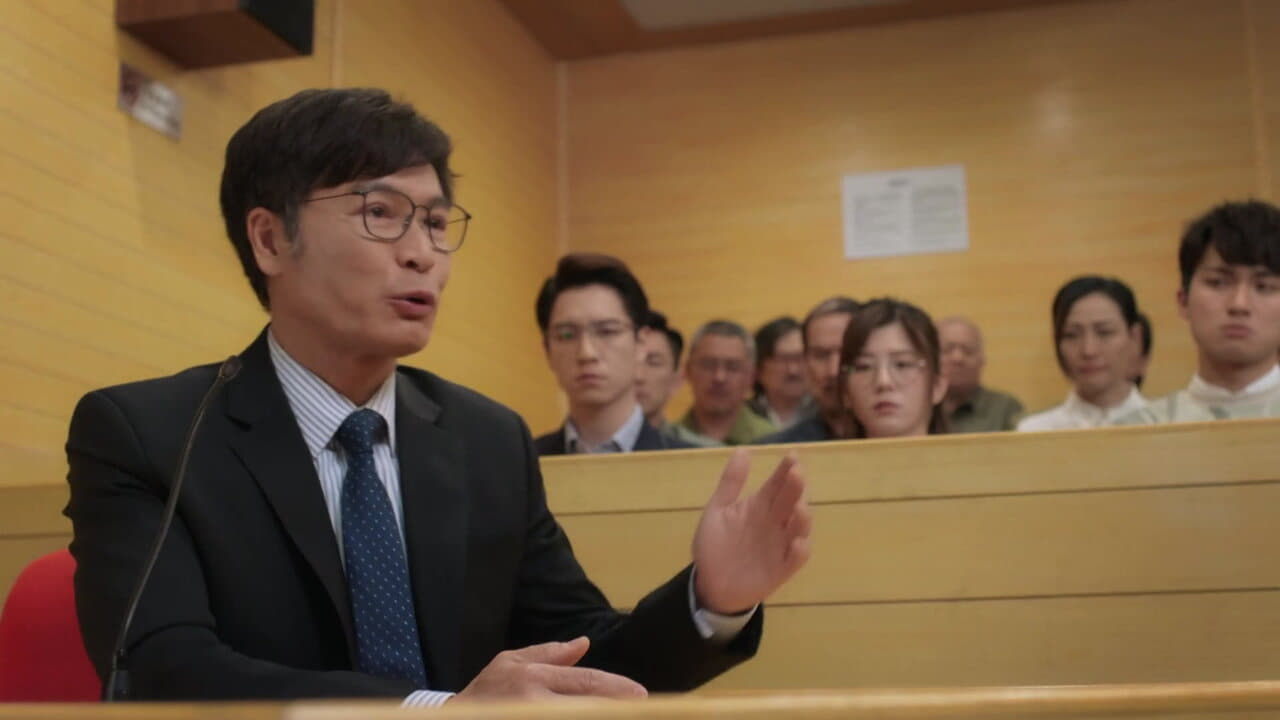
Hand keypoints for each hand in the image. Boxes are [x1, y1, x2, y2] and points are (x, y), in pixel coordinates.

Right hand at [453, 637, 647, 700]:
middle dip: (616, 710)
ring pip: (578, 717)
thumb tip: (583, 643)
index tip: (641, 695)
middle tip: (644, 711)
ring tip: (626, 715)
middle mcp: (533, 703)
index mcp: (532, 678)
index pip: (585, 682)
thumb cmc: (485, 693)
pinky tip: (598, 718)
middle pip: (587, 708)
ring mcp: (528, 718)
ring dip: (601, 716)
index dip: (616, 688)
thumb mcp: (510, 663)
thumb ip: (550, 653)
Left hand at [692, 450, 811, 614]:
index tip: (792, 456)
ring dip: (802, 519)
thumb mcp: (718, 510)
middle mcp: (775, 523)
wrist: (710, 583)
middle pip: (790, 502)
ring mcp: (780, 546)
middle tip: (797, 473)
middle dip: (796, 488)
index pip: (778, 483)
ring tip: (799, 508)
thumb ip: (731, 482)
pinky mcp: (780, 570)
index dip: (786, 470)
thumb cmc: (716, 545)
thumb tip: (743, 450)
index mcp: (761, 506)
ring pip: (798, 529)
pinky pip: (794, 560)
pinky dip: (799, 552)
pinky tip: (798, 543)